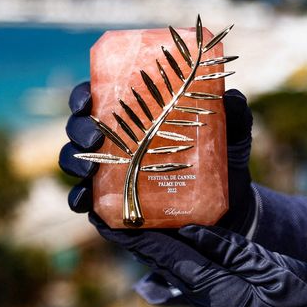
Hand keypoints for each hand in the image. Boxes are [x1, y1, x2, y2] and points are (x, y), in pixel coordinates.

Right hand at [59, 81, 255, 233]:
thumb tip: (232, 97)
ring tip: (90, 170)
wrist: (226, 209)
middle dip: (77, 130)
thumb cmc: (220, 163)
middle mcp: (113, 141)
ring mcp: (107, 173)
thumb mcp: (229, 136)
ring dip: (74, 162)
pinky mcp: (109, 204)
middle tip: (94, 138)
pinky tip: (84, 200)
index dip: (82, 97)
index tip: (87, 101)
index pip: (96, 99)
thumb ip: (232, 114)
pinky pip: (83, 201)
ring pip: (74, 161)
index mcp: (132, 116)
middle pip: (78, 128)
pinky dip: (78, 199)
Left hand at [92, 216, 306, 306]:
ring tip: (125, 220)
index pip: (167, 257)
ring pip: (173, 266)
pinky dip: (173, 252)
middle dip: (132, 239)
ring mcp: (216, 300)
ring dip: (148, 244)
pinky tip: (165, 239)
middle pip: (162, 261)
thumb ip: (231, 251)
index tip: (108, 221)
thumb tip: (190, 228)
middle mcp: (210, 297)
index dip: (136, 238)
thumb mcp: (272, 271)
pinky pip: (191, 272)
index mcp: (218, 290)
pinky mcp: (226, 298)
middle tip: (105, 214)